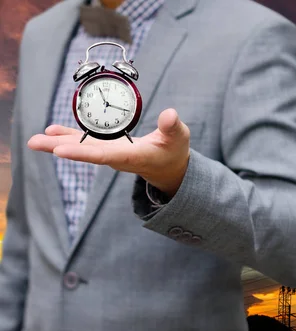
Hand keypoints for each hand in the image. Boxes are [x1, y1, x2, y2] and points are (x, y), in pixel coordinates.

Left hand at [27, 108, 190, 197]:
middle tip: (34, 143)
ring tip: (34, 139)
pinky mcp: (108, 148)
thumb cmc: (175, 150)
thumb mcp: (178, 137)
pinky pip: (85, 142)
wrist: (170, 167)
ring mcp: (111, 153)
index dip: (82, 153)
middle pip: (85, 153)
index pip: (105, 156)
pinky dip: (67, 137)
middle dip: (60, 148)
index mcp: (133, 156)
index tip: (60, 150)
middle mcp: (117, 157)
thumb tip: (170, 114)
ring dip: (56, 143)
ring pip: (81, 148)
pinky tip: (50, 131)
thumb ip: (172, 127)